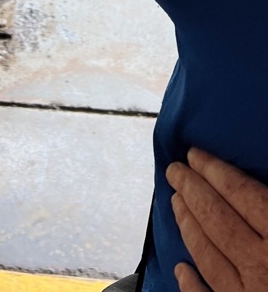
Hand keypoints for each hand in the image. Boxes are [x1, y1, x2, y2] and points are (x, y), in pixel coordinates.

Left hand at [167, 148, 267, 290]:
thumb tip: (260, 192)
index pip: (243, 195)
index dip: (216, 172)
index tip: (195, 154)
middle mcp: (263, 267)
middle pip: (218, 221)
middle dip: (193, 191)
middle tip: (174, 170)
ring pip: (208, 256)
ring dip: (188, 226)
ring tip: (175, 203)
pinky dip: (192, 286)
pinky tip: (181, 269)